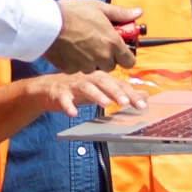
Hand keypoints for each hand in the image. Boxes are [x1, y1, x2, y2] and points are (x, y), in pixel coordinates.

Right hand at [25, 71, 150, 119]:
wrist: (46, 88)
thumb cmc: (77, 89)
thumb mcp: (101, 89)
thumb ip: (122, 92)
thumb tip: (145, 95)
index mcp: (100, 78)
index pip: (119, 84)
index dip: (131, 94)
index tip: (142, 106)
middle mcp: (88, 79)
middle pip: (104, 83)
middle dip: (116, 92)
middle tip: (126, 103)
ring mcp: (73, 85)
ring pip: (86, 88)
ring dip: (96, 95)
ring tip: (105, 104)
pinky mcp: (59, 93)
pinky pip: (64, 99)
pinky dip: (68, 105)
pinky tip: (73, 113)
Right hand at [42, 0, 141, 73]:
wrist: (46, 22)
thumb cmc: (72, 12)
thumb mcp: (99, 7)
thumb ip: (120, 13)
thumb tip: (138, 13)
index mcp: (113, 43)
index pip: (129, 61)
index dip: (123, 56)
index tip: (117, 49)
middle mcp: (102, 57)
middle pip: (110, 65)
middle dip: (105, 57)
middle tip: (95, 44)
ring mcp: (86, 65)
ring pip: (93, 68)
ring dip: (90, 60)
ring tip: (79, 46)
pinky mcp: (71, 69)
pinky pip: (76, 69)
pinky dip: (74, 62)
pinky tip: (68, 50)